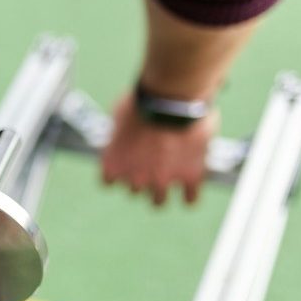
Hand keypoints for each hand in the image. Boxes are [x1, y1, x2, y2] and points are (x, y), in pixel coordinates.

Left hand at [101, 92, 215, 205]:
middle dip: (142, 177)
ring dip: (162, 192)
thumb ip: (121, 132)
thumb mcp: (120, 115)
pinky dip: (190, 194)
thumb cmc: (142, 100)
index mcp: (113, 165)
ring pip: (158, 201)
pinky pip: (190, 199)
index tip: (126, 163)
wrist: (171, 98)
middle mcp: (134, 179)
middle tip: (152, 163)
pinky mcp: (190, 178)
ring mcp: (163, 181)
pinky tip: (191, 186)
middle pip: (135, 190)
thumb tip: (125, 132)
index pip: (109, 182)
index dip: (119, 172)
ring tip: (169, 179)